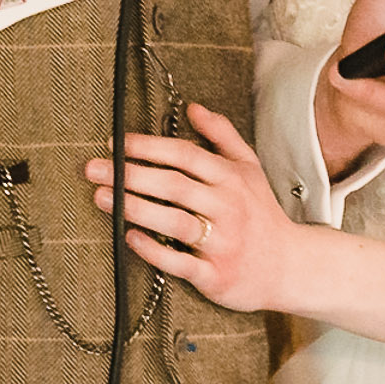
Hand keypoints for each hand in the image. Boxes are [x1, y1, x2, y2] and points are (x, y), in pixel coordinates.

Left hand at [86, 104, 300, 311]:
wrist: (290, 266)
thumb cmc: (261, 214)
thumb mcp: (249, 167)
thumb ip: (222, 135)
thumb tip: (193, 108)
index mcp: (232, 178)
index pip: (184, 155)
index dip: (148, 147)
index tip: (116, 143)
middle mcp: (228, 207)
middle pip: (173, 185)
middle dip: (130, 174)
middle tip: (94, 168)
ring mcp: (222, 242)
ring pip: (174, 222)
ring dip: (135, 208)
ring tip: (102, 197)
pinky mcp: (216, 275)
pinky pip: (180, 263)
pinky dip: (153, 250)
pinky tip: (129, 237)